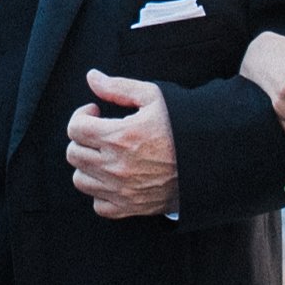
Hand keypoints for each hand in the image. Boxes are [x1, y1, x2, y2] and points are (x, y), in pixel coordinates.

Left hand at [67, 72, 180, 217]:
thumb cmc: (183, 126)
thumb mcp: (154, 97)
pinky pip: (99, 205)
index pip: (75, 129)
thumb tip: (92, 77)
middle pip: (74, 154)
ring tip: (104, 154)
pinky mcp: (131, 207)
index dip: (82, 116)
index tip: (96, 113)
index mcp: (120, 137)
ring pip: (81, 180)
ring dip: (88, 165)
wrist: (210, 159)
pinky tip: (113, 178)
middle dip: (83, 139)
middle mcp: (117, 166)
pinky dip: (101, 192)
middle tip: (99, 132)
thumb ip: (118, 87)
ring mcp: (123, 190)